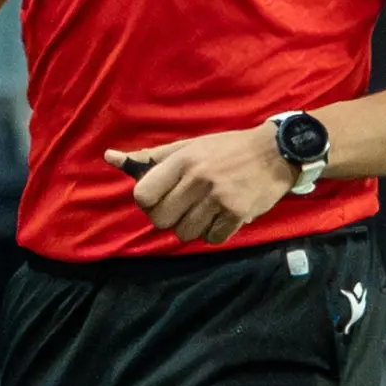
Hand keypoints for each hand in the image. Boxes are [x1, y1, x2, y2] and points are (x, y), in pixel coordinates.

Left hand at [105, 129, 294, 244]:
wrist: (275, 152)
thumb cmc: (225, 149)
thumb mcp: (188, 146)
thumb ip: (150, 158)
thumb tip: (110, 158)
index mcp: (182, 160)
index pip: (143, 195)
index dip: (147, 202)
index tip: (159, 198)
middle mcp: (198, 179)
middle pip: (161, 220)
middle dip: (167, 219)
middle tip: (181, 209)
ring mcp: (219, 198)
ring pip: (185, 233)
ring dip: (191, 228)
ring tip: (203, 212)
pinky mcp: (238, 214)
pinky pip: (211, 239)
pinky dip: (213, 233)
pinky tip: (220, 218)